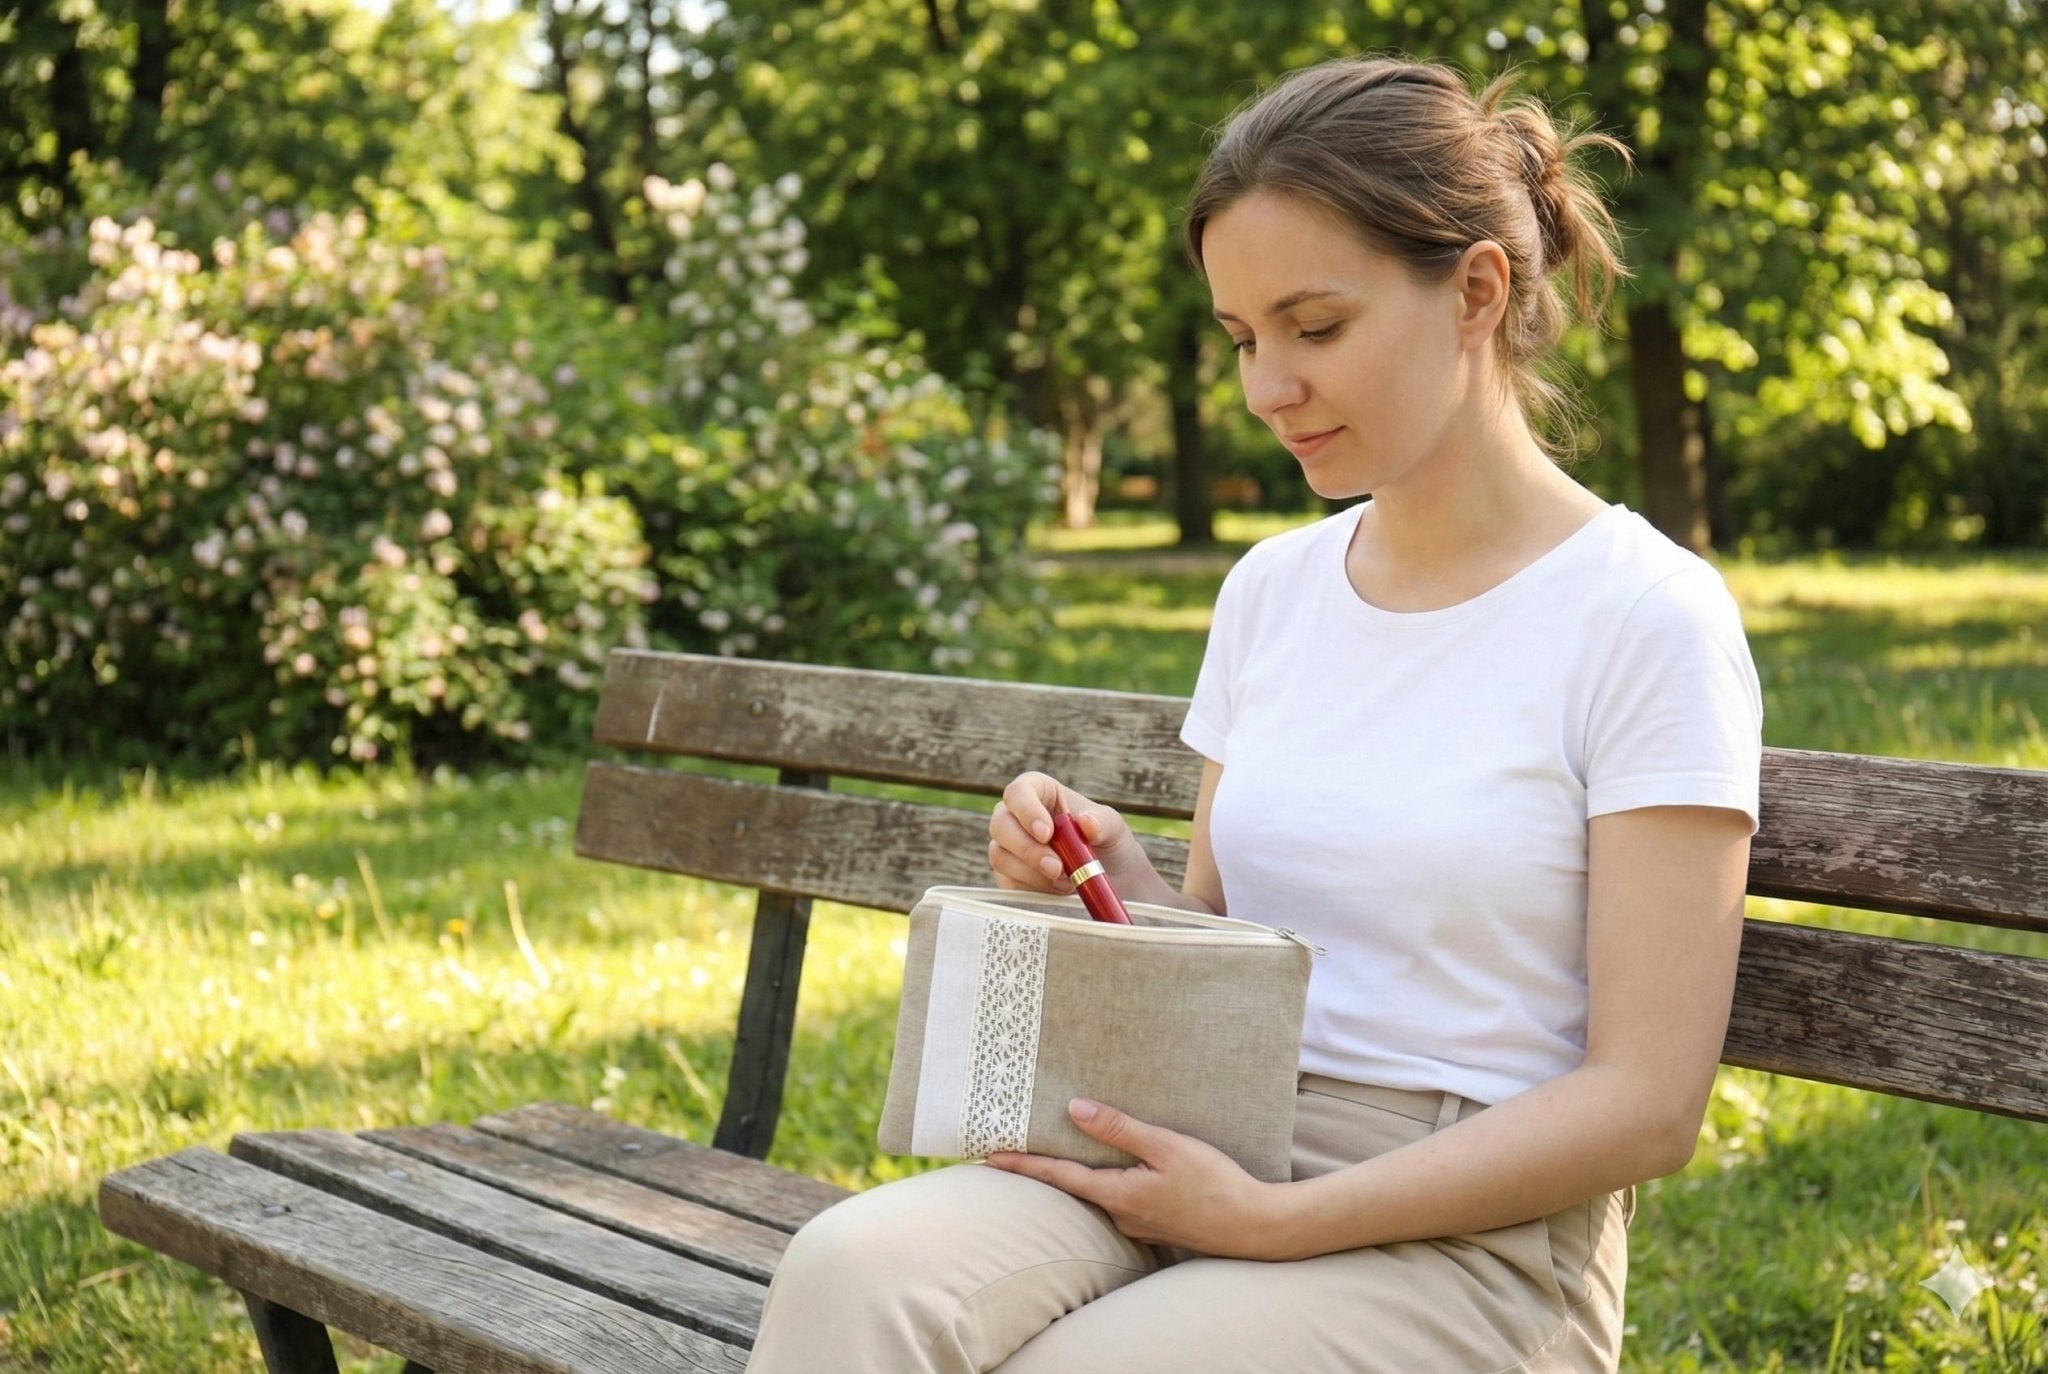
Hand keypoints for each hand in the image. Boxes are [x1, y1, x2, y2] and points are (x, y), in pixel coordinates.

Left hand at [985, 1099, 1292, 1259]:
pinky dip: (1111, 1181)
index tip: (988, 1158)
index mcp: (1118, 1195)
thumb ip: (1119, 1129)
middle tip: (1014, 1148)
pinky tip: (1119, 1167)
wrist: (1255, 1228)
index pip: (1057, 1176)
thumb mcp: (1166, 1147)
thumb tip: (1074, 1110)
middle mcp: (1121, 1215)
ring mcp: (1139, 1224)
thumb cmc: (1214, 1185)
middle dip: (1045, 1168)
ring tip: (1064, 1148)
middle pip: (1073, 1188)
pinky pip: (1123, 1199)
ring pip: (1099, 1194)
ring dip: (1081, 1174)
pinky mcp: (1157, 1224)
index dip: (1021, 1165)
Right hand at [987, 772, 1137, 894]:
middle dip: (1027, 849)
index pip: (1019, 792)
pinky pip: (1008, 883)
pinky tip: (1059, 890)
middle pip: (1000, 824)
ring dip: (1032, 873)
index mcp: (1039, 792)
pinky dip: (1034, 889)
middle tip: (1057, 868)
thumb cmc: (1108, 844)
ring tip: (1067, 880)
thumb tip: (1087, 822)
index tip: (1047, 833)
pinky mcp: (1009, 876)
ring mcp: (1009, 848)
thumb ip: (1102, 823)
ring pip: (1000, 856)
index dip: (1026, 811)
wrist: (1111, 880)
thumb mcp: (1114, 829)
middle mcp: (1017, 817)